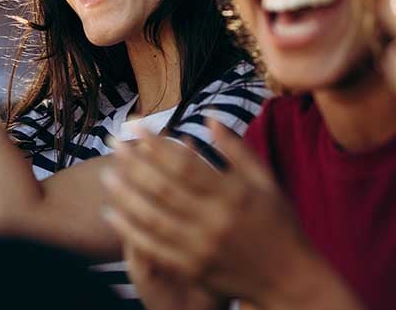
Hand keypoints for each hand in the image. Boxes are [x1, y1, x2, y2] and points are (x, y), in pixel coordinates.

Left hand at [102, 126, 340, 308]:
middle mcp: (214, 221)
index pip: (183, 163)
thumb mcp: (266, 182)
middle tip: (112, 141)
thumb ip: (237, 149)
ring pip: (151, 217)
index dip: (154, 142)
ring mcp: (200, 248)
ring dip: (125, 193)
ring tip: (106, 173)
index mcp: (233, 195)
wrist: (289, 279)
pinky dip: (128, 228)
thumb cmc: (278, 224)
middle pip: (161, 187)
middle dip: (132, 161)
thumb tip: (209, 115)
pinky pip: (151, 246)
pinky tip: (112, 212)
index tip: (133, 124)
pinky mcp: (191, 269)